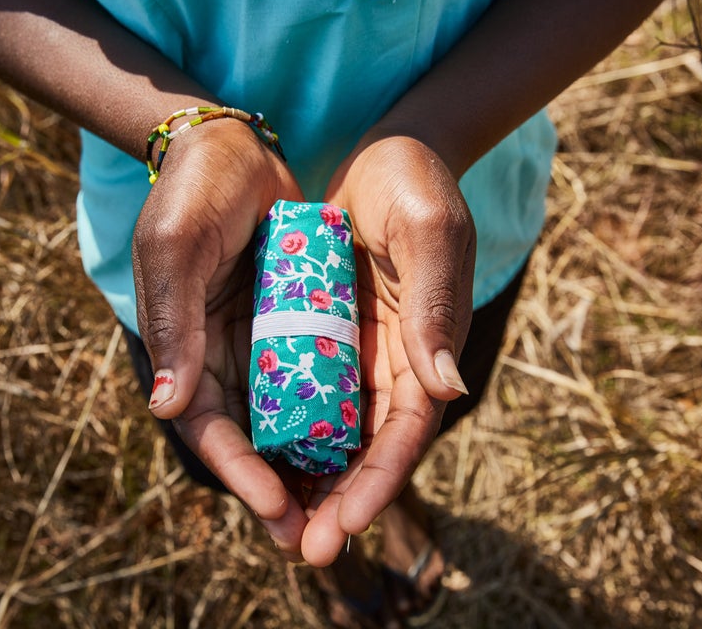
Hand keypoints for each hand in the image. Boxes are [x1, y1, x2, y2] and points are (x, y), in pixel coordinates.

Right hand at [131, 119, 308, 559]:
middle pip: (255, 442)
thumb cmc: (194, 191)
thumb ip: (173, 322)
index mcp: (186, 350)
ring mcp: (264, 345)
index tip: (276, 510)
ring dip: (315, 471)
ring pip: (291, 424)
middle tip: (318, 540)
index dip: (241, 474)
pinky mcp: (299, 327)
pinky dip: (338, 420)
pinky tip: (368, 452)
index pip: (212, 428)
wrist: (235, 146)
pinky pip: (320, 383)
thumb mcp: (175, 247)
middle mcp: (225, 359)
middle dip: (283, 491)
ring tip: (349, 516)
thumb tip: (171, 409)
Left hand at [300, 135, 476, 565]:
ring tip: (276, 524)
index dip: (381, 478)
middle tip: (305, 548)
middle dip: (341, 499)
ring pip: (333, 431)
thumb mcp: (429, 230)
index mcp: (426, 344)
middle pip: (369, 445)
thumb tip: (445, 389)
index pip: (407, 428)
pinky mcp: (322, 334)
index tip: (347, 524)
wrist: (383, 153)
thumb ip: (438, 303)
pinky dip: (286, 429)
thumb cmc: (414, 182)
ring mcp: (356, 350)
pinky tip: (257, 462)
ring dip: (308, 479)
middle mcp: (393, 360)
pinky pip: (302, 390)